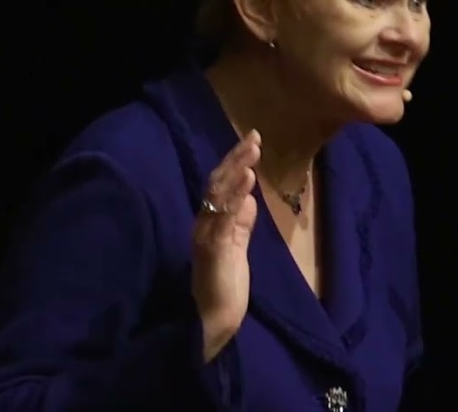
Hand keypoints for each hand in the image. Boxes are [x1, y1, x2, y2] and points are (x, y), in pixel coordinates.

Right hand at [191, 129, 260, 362]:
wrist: (213, 319)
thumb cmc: (225, 287)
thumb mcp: (236, 249)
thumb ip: (241, 225)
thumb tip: (250, 201)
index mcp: (209, 223)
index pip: (220, 185)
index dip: (234, 163)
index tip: (252, 142)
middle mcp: (204, 223)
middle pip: (217, 183)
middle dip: (235, 158)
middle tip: (253, 137)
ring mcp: (207, 234)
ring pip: (219, 194)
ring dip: (236, 170)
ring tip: (252, 150)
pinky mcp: (214, 247)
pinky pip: (224, 216)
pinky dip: (236, 195)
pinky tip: (248, 179)